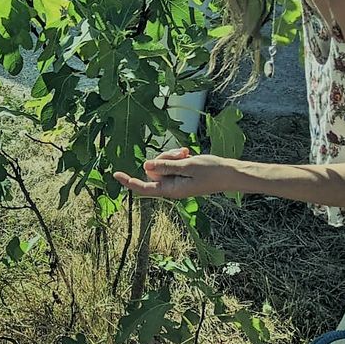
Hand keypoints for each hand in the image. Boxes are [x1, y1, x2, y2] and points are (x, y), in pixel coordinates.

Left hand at [113, 148, 236, 198]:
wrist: (229, 173)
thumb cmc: (211, 172)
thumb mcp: (187, 166)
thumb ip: (166, 166)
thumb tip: (145, 166)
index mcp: (171, 189)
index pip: (144, 188)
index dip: (129, 181)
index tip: (115, 174)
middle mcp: (171, 186)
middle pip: (153, 169)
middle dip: (163, 158)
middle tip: (181, 154)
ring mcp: (176, 179)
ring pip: (162, 163)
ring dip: (171, 155)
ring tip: (186, 153)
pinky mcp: (181, 172)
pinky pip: (171, 162)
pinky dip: (177, 156)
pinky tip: (188, 153)